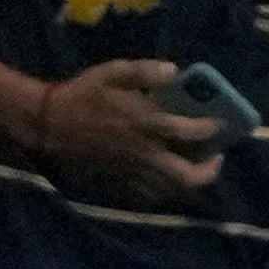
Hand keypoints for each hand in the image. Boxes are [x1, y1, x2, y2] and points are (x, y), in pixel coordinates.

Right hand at [19, 61, 222, 203]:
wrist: (48, 126)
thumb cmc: (82, 95)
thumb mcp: (113, 72)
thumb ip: (146, 71)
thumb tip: (175, 71)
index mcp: (148, 124)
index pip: (193, 133)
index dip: (212, 129)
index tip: (220, 124)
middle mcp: (146, 155)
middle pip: (190, 176)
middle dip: (210, 170)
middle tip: (216, 157)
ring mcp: (133, 175)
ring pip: (173, 190)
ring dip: (189, 180)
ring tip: (194, 167)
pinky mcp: (120, 186)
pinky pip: (152, 197)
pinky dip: (166, 190)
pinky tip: (166, 178)